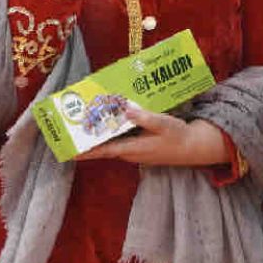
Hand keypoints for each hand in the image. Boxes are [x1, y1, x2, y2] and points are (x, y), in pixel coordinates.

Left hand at [76, 107, 229, 166]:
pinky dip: (114, 131)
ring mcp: (135, 151)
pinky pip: (121, 139)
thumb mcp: (162, 123)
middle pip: (104, 146)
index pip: (104, 151)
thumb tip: (125, 109)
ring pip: (113, 142)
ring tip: (87, 120)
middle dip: (89, 138)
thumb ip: (143, 117)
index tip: (70, 152)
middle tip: (74, 126)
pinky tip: (112, 119)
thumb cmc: (177, 136)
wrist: (192, 147)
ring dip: (101, 133)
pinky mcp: (140, 146)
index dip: (86, 151)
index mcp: (132, 149)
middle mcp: (130, 152)